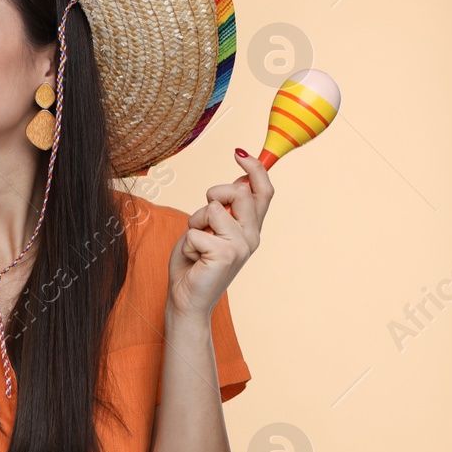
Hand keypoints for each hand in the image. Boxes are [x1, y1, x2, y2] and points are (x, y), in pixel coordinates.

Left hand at [167, 149, 273, 317]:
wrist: (187, 300)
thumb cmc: (194, 263)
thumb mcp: (210, 228)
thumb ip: (224, 208)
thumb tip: (240, 180)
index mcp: (251, 228)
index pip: (263, 191)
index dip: (255, 168)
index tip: (239, 152)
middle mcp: (252, 235)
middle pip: (238, 191)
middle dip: (212, 195)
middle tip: (202, 220)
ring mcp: (241, 246)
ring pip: (213, 209)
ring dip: (195, 222)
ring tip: (197, 245)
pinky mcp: (225, 254)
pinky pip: (195, 230)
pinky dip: (187, 242)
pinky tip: (194, 259)